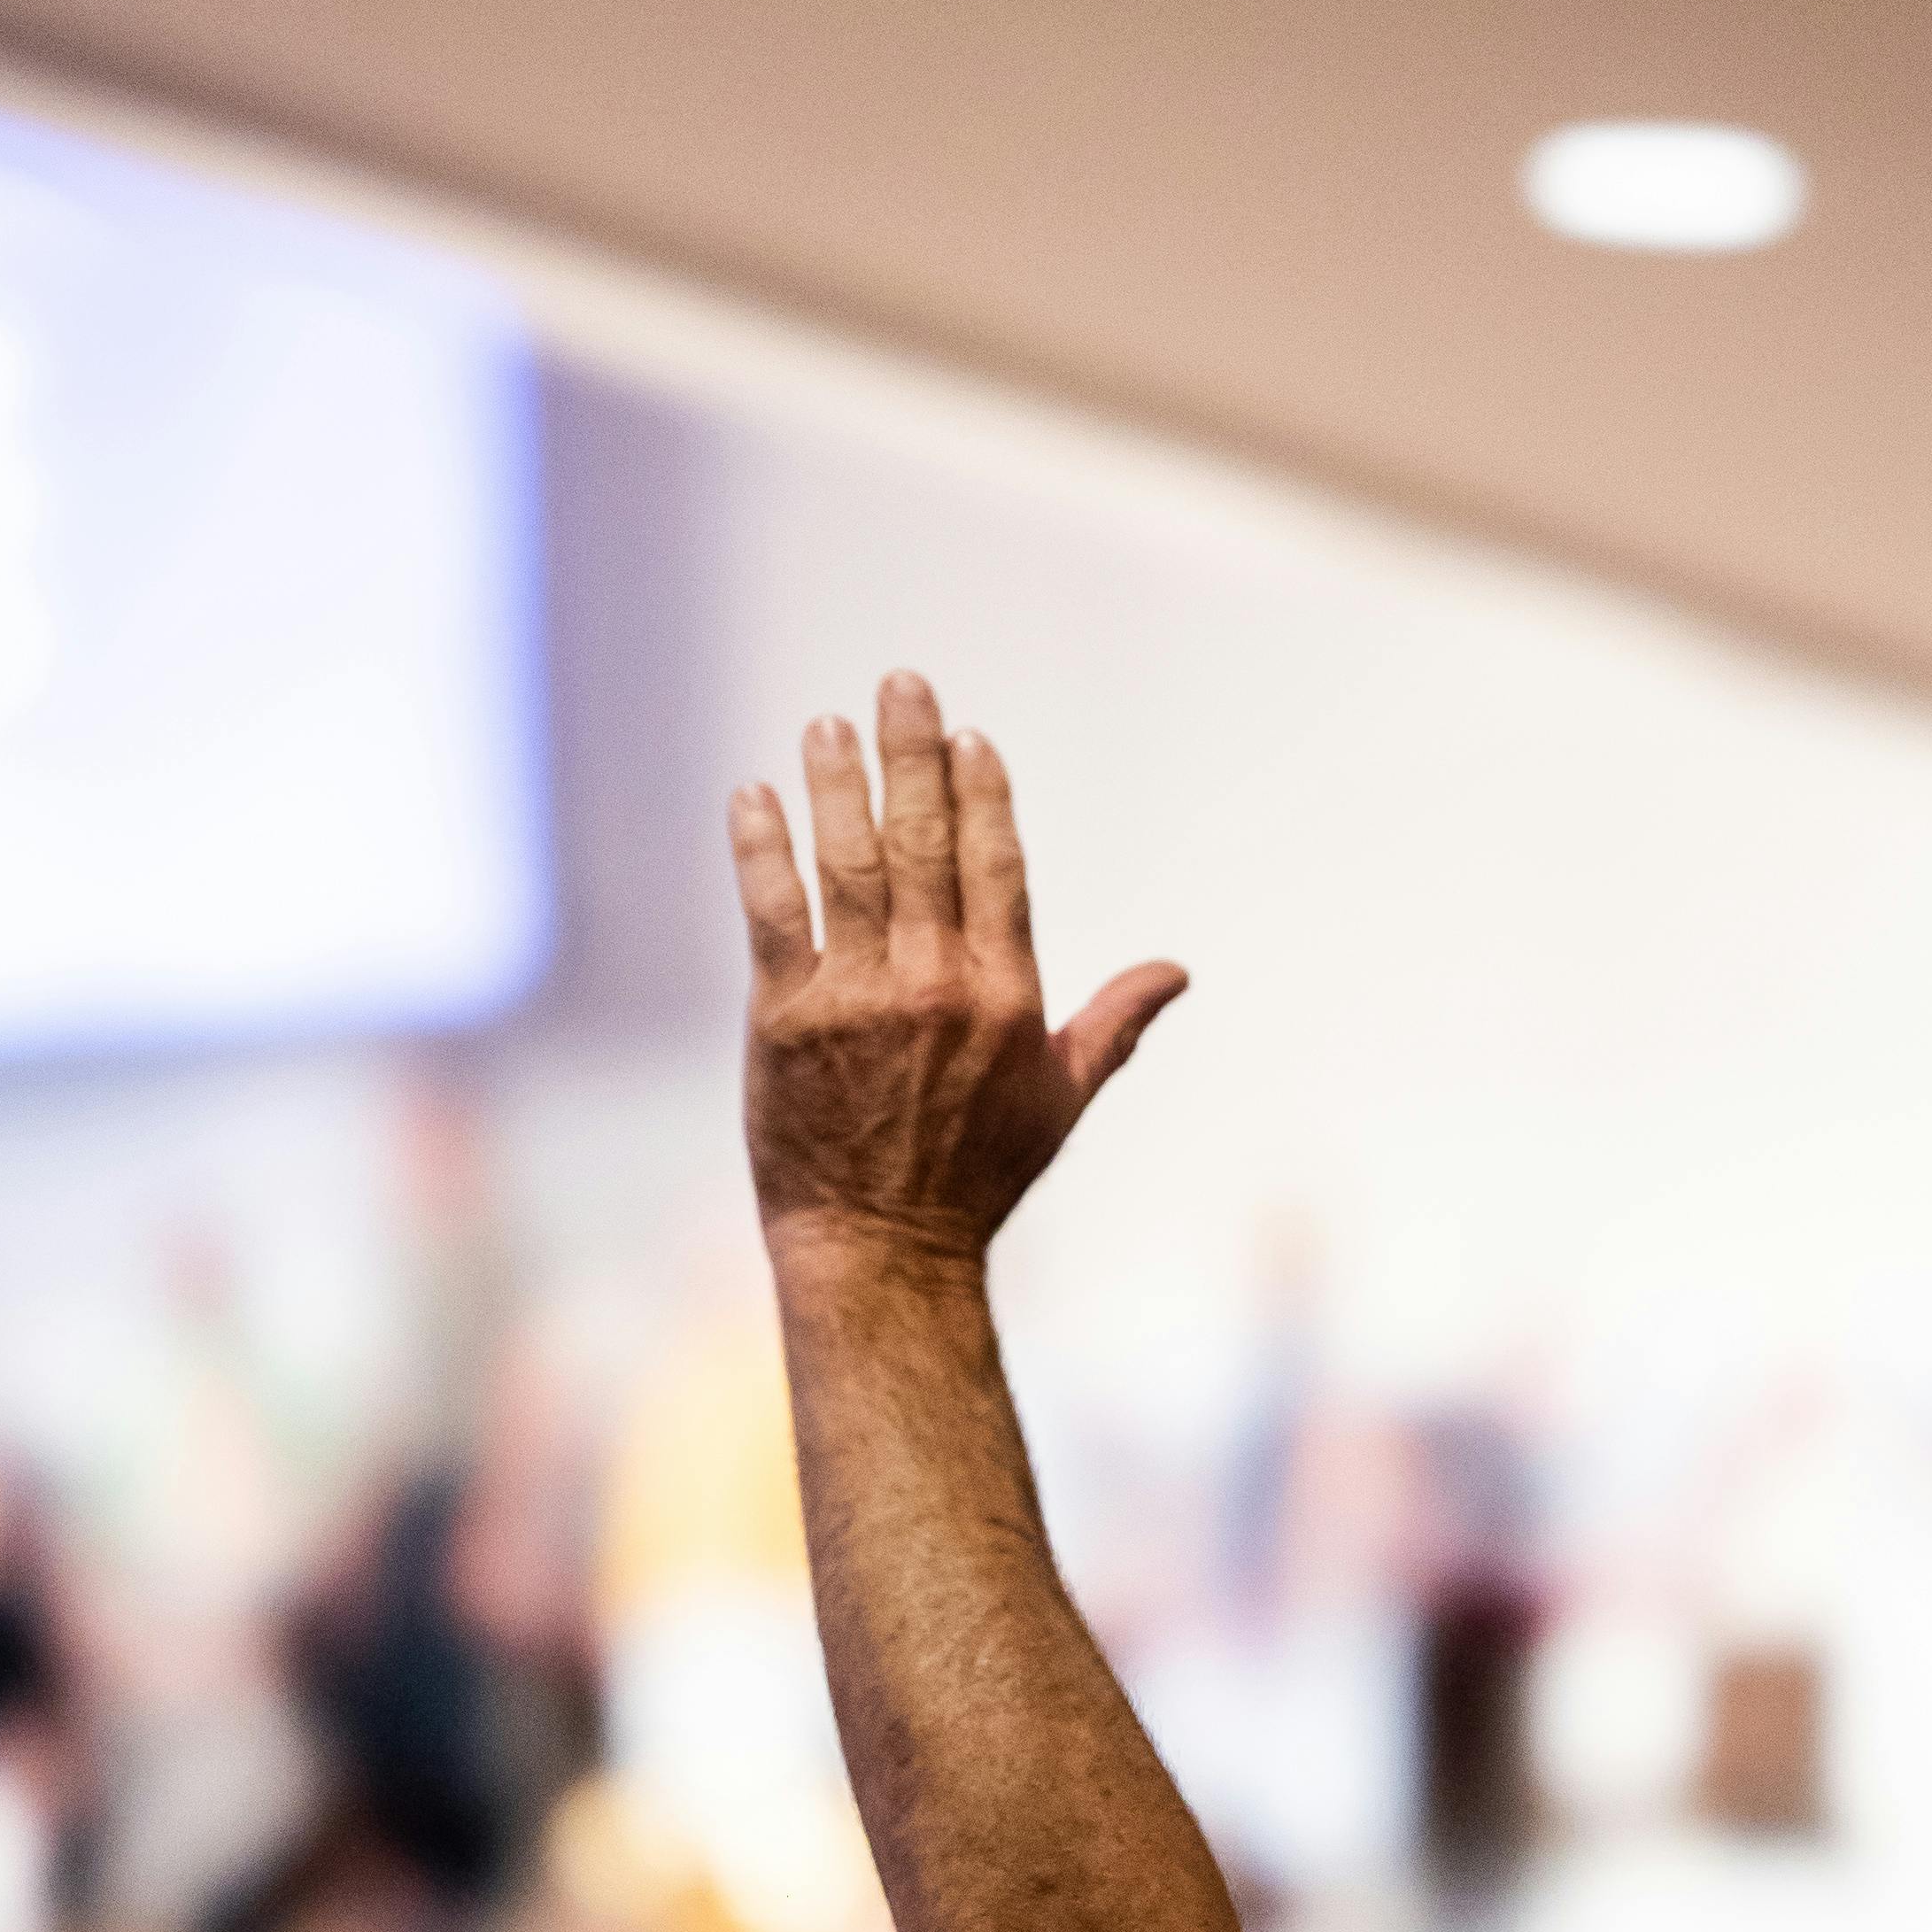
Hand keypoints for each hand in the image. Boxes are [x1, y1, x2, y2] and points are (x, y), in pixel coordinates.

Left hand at [731, 674, 1185, 1255]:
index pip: (998, 864)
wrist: (882, 1247)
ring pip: (849, 863)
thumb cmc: (976, 1177)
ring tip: (827, 724)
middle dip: (914, 755)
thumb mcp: (1062, 1099)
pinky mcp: (786, 1019)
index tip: (967, 736)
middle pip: (927, 842)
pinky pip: (773, 913)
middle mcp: (938, 984)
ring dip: (837, 783)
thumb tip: (1178, 972)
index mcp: (1006, 994)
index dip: (982, 793)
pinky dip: (763, 848)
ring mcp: (859, 998)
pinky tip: (753, 795)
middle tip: (900, 684)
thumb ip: (1114, 1023)